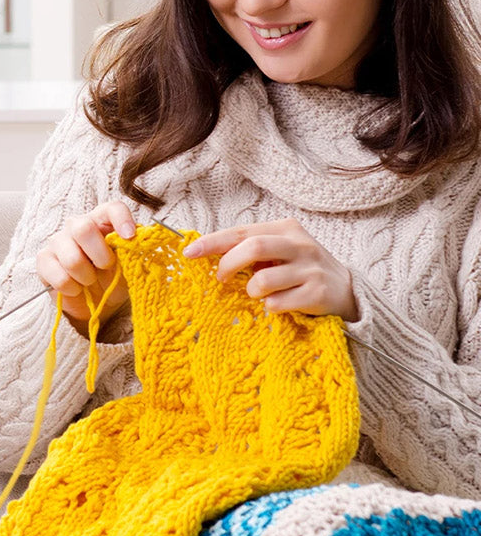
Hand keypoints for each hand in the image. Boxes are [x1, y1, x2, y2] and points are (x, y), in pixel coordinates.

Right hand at [35, 202, 136, 334]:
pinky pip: (59, 277)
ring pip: (71, 258)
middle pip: (83, 228)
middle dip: (100, 254)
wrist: (95, 300)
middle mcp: (77, 225)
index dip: (121, 219)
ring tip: (90, 281)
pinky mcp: (44, 260)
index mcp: (102, 221)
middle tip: (106, 267)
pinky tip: (76, 288)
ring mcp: (58, 241)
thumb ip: (134, 251)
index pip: (112, 208)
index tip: (130, 236)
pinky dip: (73, 288)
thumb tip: (142, 241)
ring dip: (86, 277)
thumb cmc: (113, 276)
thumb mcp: (128, 264)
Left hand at [181, 218, 358, 320]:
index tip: (189, 252)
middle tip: (220, 278)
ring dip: (252, 291)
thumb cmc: (299, 270)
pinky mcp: (317, 293)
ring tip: (259, 293)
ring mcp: (310, 269)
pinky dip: (270, 307)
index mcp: (285, 229)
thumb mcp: (278, 251)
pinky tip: (278, 305)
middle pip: (253, 248)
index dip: (213, 242)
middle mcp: (300, 244)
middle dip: (228, 264)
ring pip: (263, 280)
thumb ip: (249, 249)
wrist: (346, 292)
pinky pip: (278, 303)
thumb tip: (206, 252)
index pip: (242, 232)